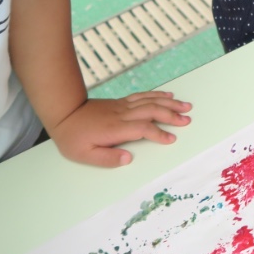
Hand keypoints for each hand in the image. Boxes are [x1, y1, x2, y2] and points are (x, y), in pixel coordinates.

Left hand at [49, 91, 192, 167]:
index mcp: (116, 129)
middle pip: (152, 111)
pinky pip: (143, 96)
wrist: (65, 113)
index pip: (143, 128)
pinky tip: (168, 96)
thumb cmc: (73, 138)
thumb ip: (107, 158)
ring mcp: (123, 106)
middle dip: (172, 115)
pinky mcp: (122, 102)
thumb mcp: (84, 155)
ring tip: (186, 106)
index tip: (172, 139)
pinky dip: (157, 95)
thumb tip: (129, 159)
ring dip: (170, 103)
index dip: (159, 133)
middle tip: (188, 119)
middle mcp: (123, 115)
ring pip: (151, 101)